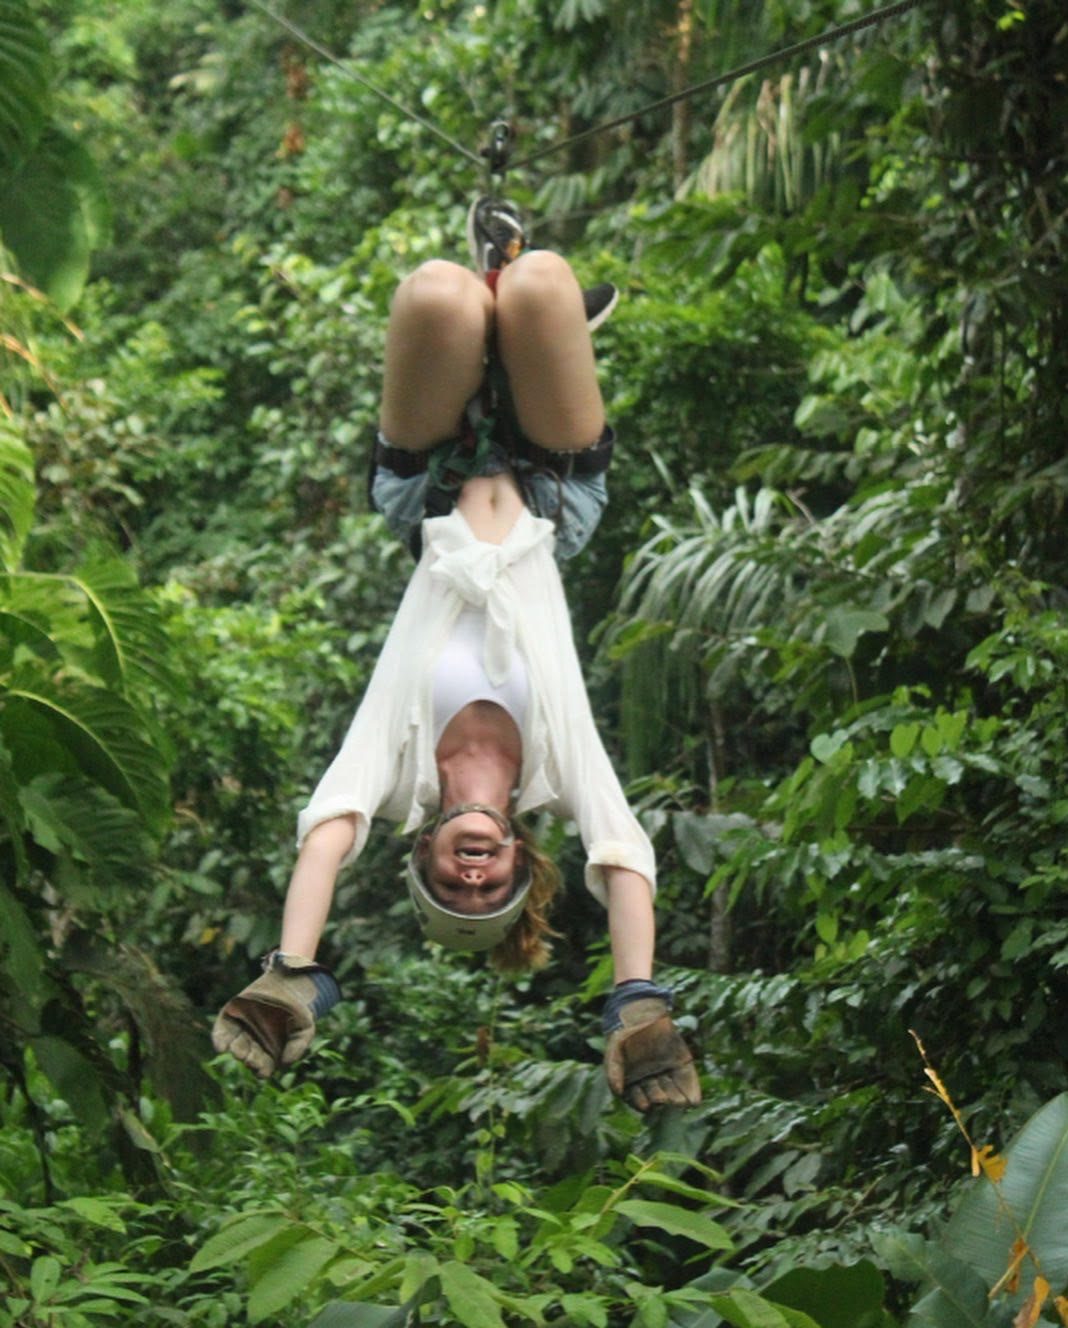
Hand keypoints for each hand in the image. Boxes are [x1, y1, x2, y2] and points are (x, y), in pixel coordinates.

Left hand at [211, 953, 339, 1078]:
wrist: (287, 985)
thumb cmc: (296, 1012)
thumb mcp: (305, 1028)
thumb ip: (298, 1046)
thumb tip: (285, 1063)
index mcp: (269, 1052)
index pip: (263, 1067)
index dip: (262, 1070)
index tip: (262, 1071)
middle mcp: (253, 1045)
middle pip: (248, 1057)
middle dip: (248, 1059)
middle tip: (249, 1059)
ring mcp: (241, 1031)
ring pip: (234, 1045)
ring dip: (234, 1050)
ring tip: (236, 1051)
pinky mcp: (231, 1017)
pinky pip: (222, 1031)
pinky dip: (220, 1039)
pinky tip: (221, 1047)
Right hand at [603, 996, 700, 1111]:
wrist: (642, 1013)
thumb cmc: (625, 1035)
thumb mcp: (615, 1052)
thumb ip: (614, 1071)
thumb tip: (618, 1092)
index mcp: (635, 1083)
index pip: (639, 1099)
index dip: (642, 1103)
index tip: (646, 1106)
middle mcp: (653, 1082)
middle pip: (658, 1097)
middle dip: (661, 1099)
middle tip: (663, 1099)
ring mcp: (668, 1074)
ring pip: (674, 1092)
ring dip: (677, 1099)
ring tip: (680, 1103)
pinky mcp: (682, 1066)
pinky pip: (688, 1081)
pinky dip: (692, 1091)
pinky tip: (694, 1101)